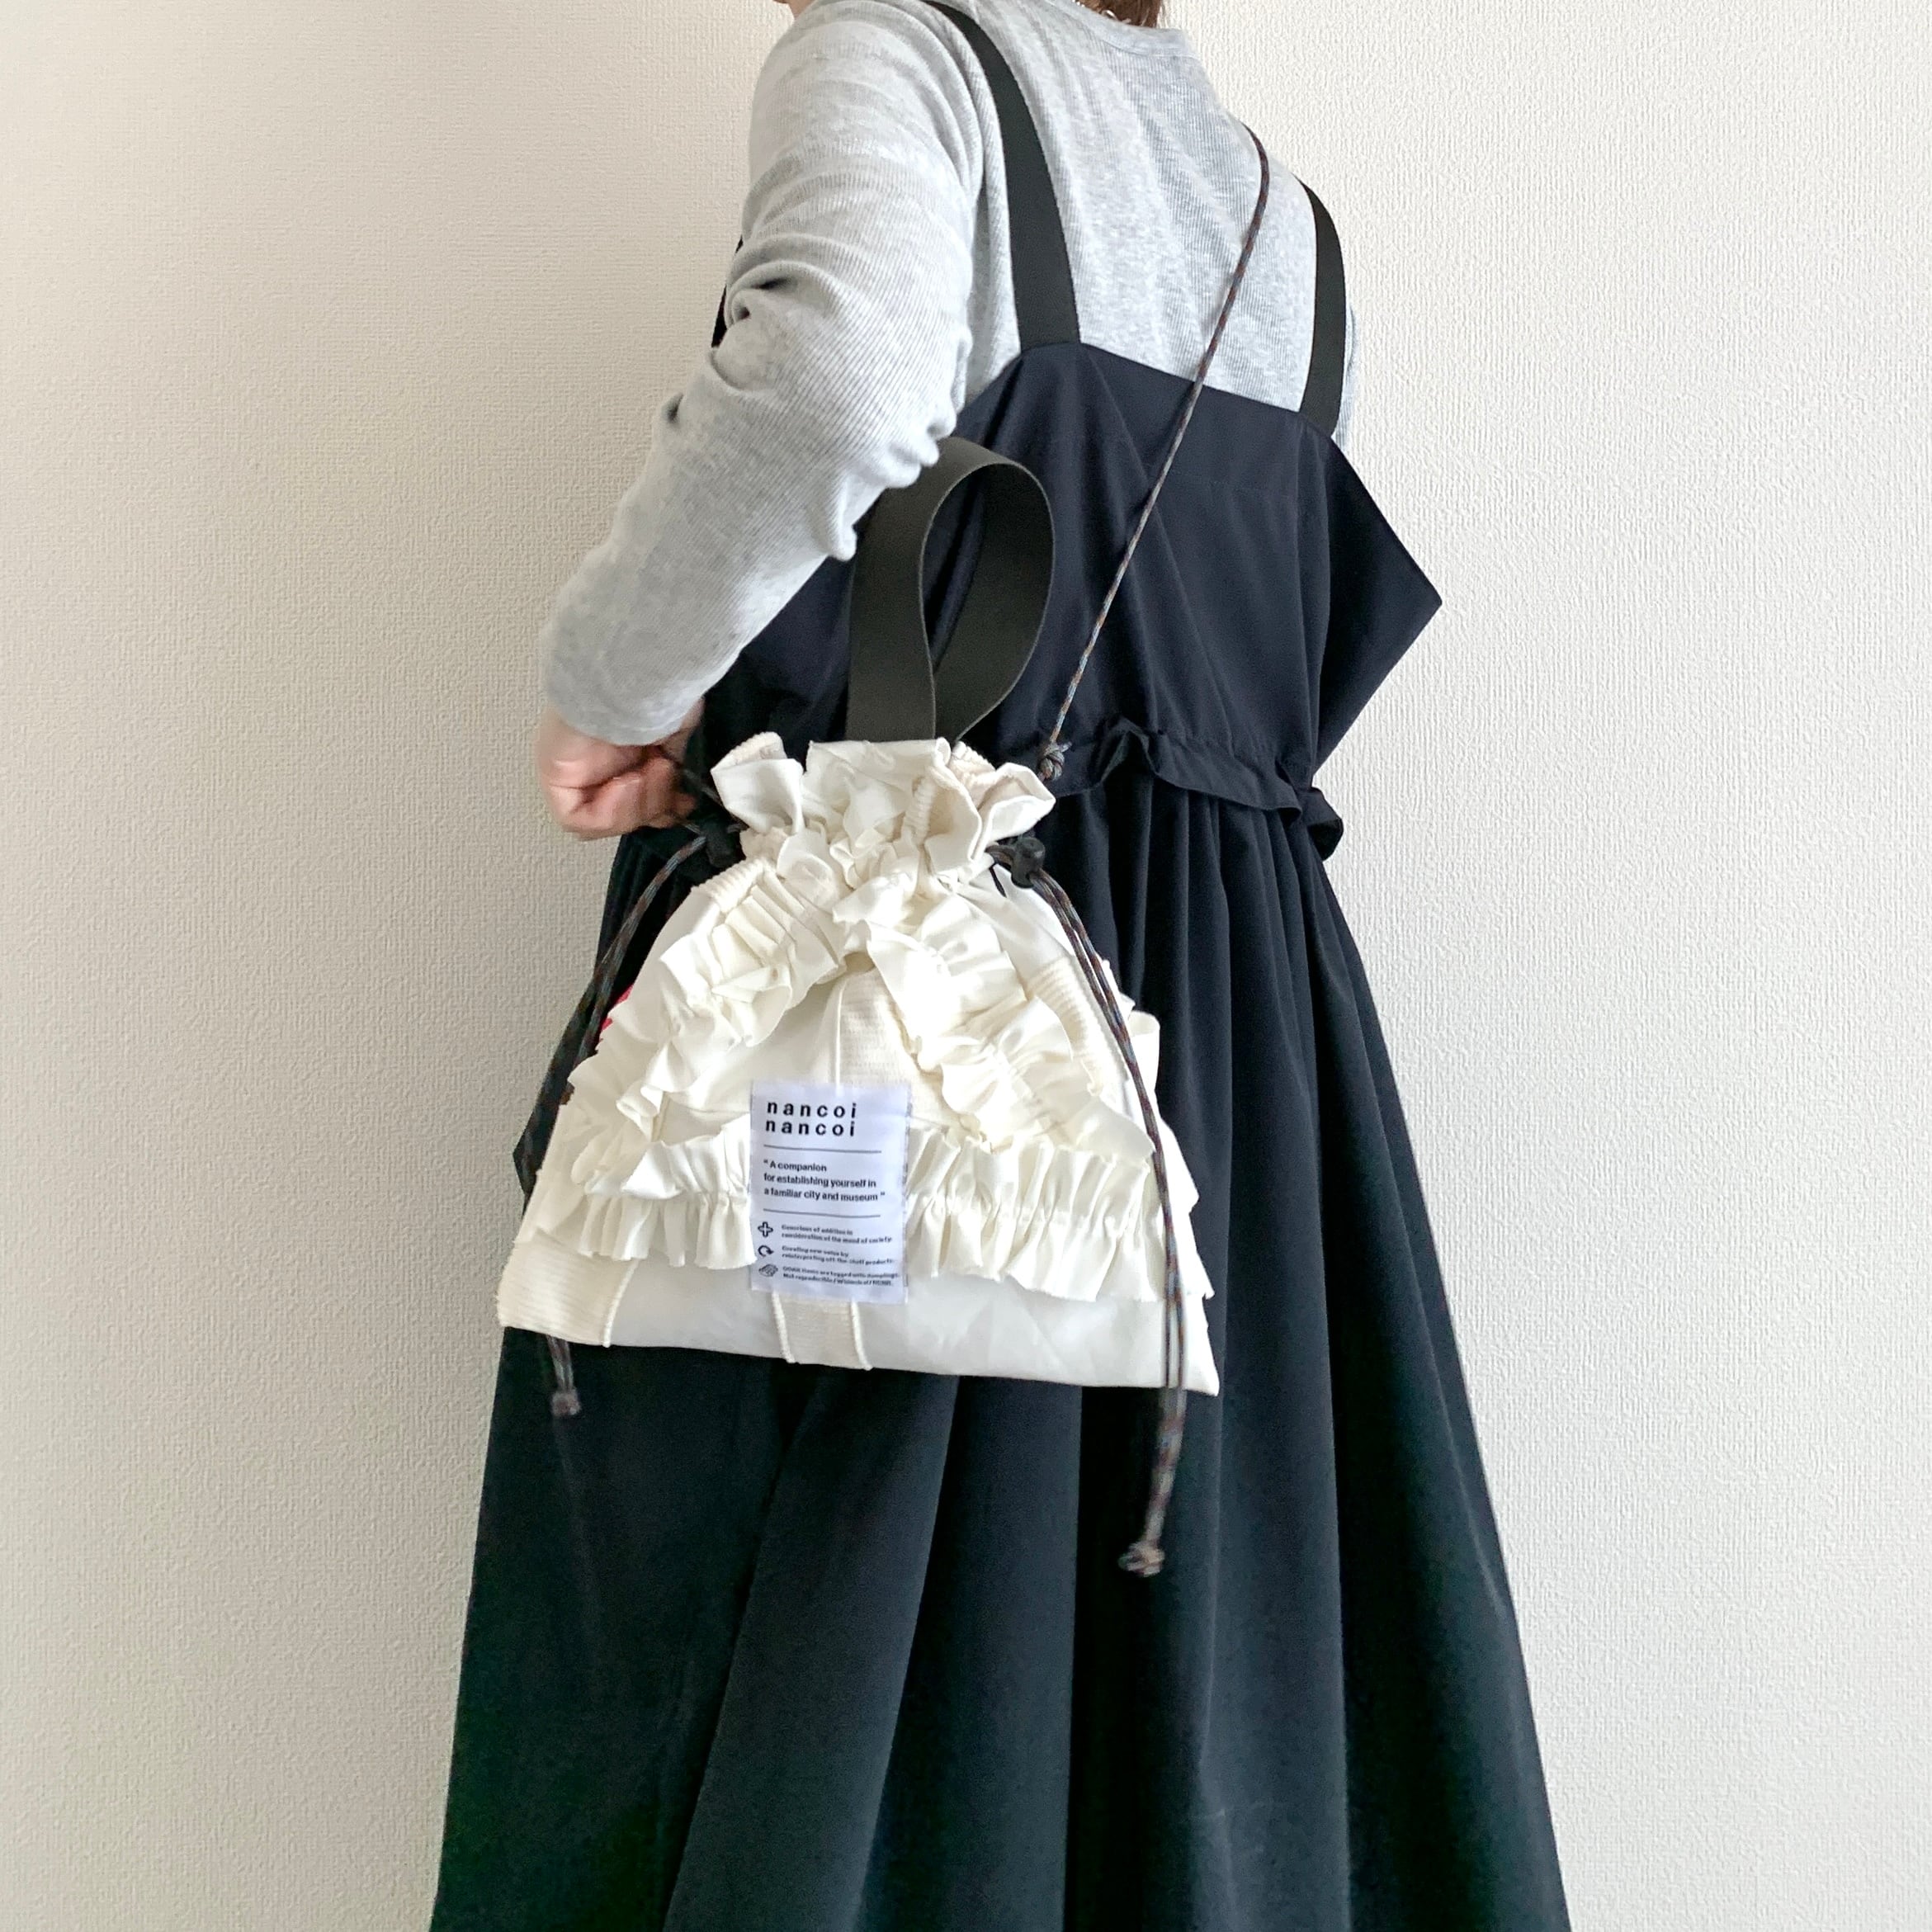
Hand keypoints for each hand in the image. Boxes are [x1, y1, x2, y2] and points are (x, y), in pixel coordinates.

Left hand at [534, 700, 702, 838]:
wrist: (634, 676)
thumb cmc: (659, 691)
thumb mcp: (678, 733)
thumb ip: (677, 767)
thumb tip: (682, 799)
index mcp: (625, 747)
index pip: (640, 799)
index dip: (664, 807)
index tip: (684, 800)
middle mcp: (597, 760)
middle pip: (624, 813)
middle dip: (654, 804)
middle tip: (664, 771)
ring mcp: (573, 770)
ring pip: (603, 819)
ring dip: (637, 806)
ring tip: (649, 770)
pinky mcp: (554, 777)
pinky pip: (576, 819)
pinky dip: (610, 812)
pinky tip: (627, 781)